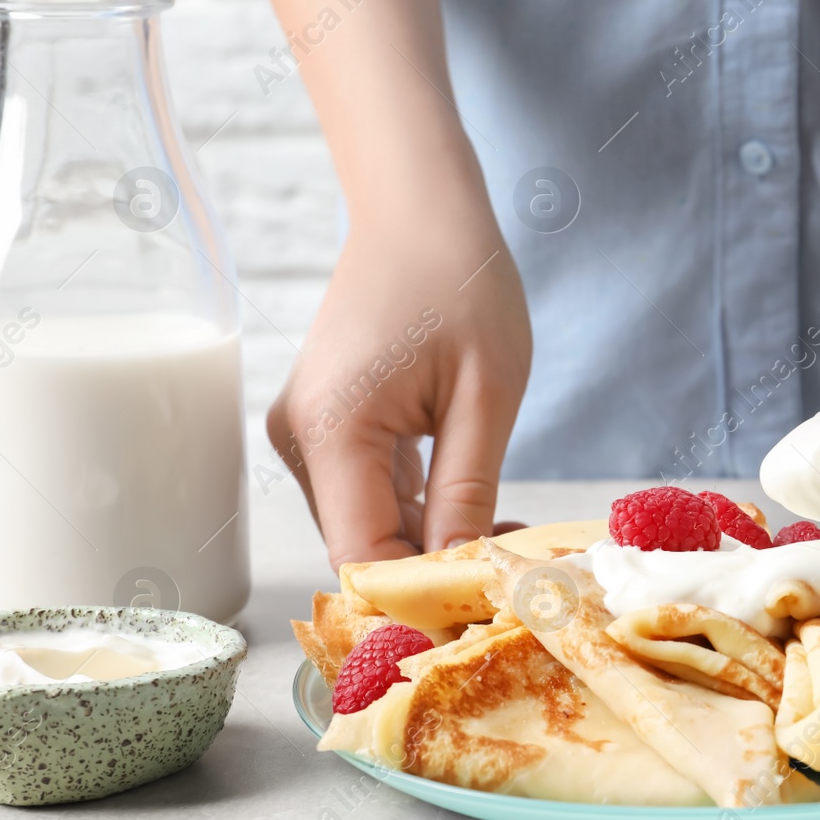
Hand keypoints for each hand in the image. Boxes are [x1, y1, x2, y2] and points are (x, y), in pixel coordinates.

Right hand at [268, 219, 530, 569]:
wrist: (418, 209)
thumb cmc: (461, 282)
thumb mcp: (486, 395)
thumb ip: (468, 492)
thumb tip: (465, 575)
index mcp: (333, 429)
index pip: (363, 556)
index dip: (420, 599)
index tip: (487, 611)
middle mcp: (300, 438)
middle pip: (361, 546)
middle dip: (435, 574)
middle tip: (518, 575)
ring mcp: (306, 432)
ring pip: (367, 526)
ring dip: (432, 543)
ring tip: (510, 537)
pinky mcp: (324, 426)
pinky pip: (368, 494)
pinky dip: (420, 513)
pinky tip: (478, 510)